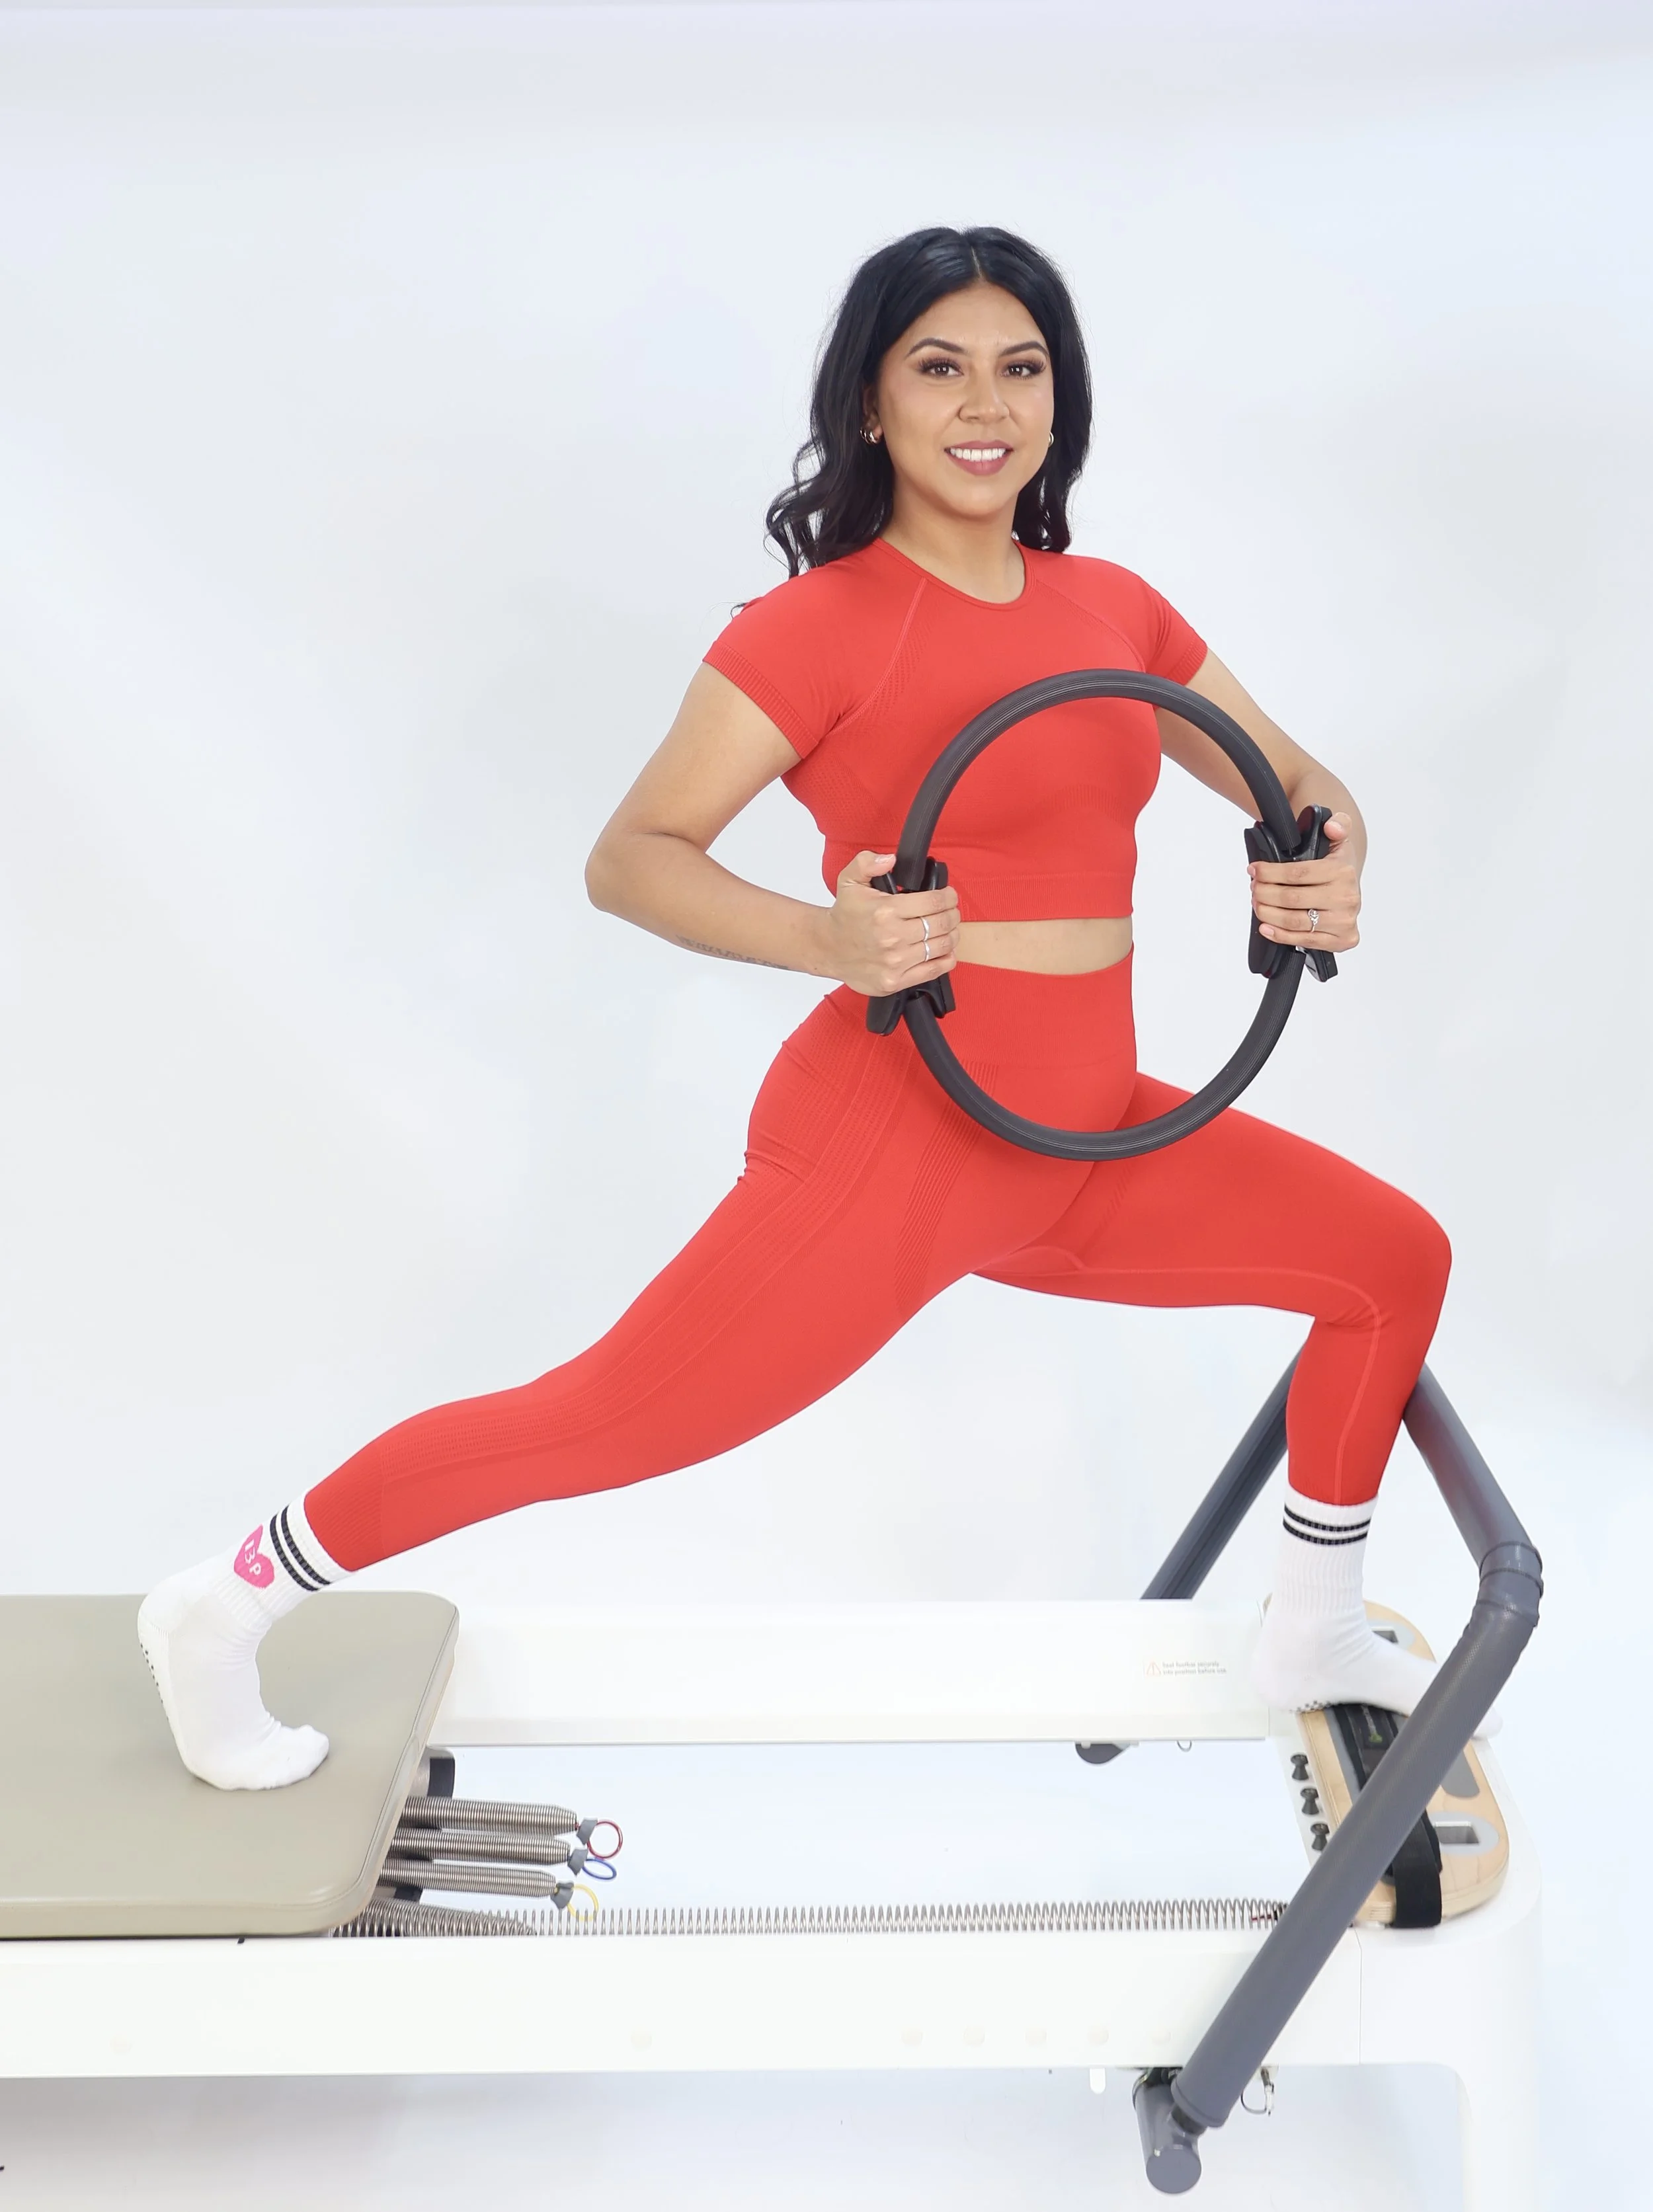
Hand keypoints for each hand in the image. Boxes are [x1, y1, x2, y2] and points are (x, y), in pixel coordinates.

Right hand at [824, 850, 960, 996]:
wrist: (827, 948)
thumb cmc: (844, 916)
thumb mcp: (849, 880)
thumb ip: (868, 862)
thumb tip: (890, 859)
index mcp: (885, 910)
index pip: (933, 901)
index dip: (948, 897)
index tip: (949, 896)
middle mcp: (892, 937)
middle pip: (941, 923)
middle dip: (952, 914)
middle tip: (951, 911)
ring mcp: (895, 962)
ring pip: (941, 946)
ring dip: (951, 935)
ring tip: (949, 929)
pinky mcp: (895, 981)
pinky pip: (933, 970)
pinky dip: (946, 959)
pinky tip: (945, 950)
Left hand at [1249, 811, 1360, 953]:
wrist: (1351, 889)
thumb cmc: (1338, 866)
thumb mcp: (1339, 840)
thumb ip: (1338, 824)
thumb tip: (1333, 825)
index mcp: (1343, 872)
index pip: (1298, 874)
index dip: (1270, 872)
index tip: (1254, 870)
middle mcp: (1347, 898)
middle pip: (1292, 899)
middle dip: (1265, 893)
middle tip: (1253, 887)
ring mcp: (1344, 922)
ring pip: (1295, 921)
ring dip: (1268, 913)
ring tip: (1257, 903)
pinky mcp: (1341, 940)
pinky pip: (1305, 941)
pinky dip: (1280, 935)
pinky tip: (1265, 927)